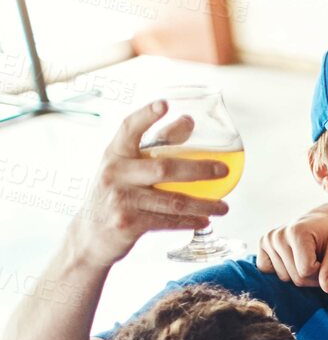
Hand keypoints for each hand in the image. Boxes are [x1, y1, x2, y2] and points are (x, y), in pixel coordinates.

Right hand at [72, 101, 231, 266]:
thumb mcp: (127, 167)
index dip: (146, 116)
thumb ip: (157, 144)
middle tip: (224, 169)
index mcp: (114, 155)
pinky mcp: (129, 224)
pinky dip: (191, 221)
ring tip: (223, 207)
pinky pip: (169, 221)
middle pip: (164, 168)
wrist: (91, 235)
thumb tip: (188, 121)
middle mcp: (115, 174)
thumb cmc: (116, 194)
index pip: (128, 130)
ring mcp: (121, 200)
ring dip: (204, 204)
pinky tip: (205, 220)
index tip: (164, 104)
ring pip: (173, 200)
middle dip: (199, 169)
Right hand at [255, 201, 327, 292]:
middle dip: (313, 278)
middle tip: (323, 265)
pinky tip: (293, 260)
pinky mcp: (262, 244)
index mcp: (296, 233)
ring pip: (284, 278)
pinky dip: (282, 271)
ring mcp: (267, 239)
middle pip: (296, 278)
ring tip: (310, 260)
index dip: (321, 274)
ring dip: (300, 275)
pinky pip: (267, 270)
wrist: (322, 220)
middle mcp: (277, 235)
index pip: (305, 272)